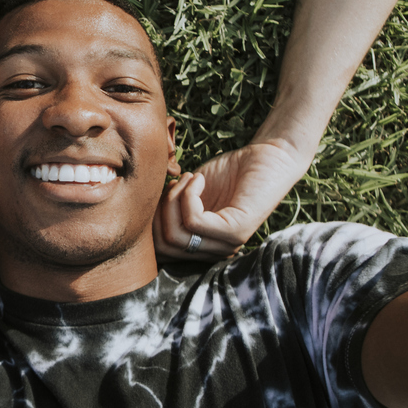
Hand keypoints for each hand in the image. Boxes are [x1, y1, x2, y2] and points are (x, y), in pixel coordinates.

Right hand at [153, 141, 309, 260]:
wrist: (268, 156)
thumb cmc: (230, 172)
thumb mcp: (191, 194)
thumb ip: (170, 209)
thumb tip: (139, 216)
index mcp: (204, 246)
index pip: (161, 251)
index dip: (152, 219)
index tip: (165, 190)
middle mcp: (215, 251)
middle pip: (164, 247)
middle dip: (159, 210)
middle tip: (175, 185)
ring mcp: (228, 244)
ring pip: (176, 235)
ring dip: (173, 199)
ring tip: (189, 180)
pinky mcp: (236, 231)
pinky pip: (194, 221)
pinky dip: (188, 194)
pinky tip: (199, 179)